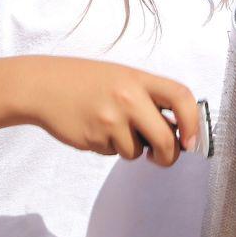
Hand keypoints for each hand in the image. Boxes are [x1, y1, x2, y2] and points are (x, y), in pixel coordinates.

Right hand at [21, 58, 199, 166]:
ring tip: (109, 126)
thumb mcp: (121, 79)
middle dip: (168, 156)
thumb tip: (178, 134)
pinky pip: (114, 153)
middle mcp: (128, 98)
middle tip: (161, 157)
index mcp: (138, 79)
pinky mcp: (94, 138)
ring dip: (130, 148)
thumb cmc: (86, 82)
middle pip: (166, 140)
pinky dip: (109, 147)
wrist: (42, 86)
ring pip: (137, 151)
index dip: (193, 122)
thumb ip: (148, 100)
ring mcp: (110, 119)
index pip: (182, 98)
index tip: (191, 140)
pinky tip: (94, 129)